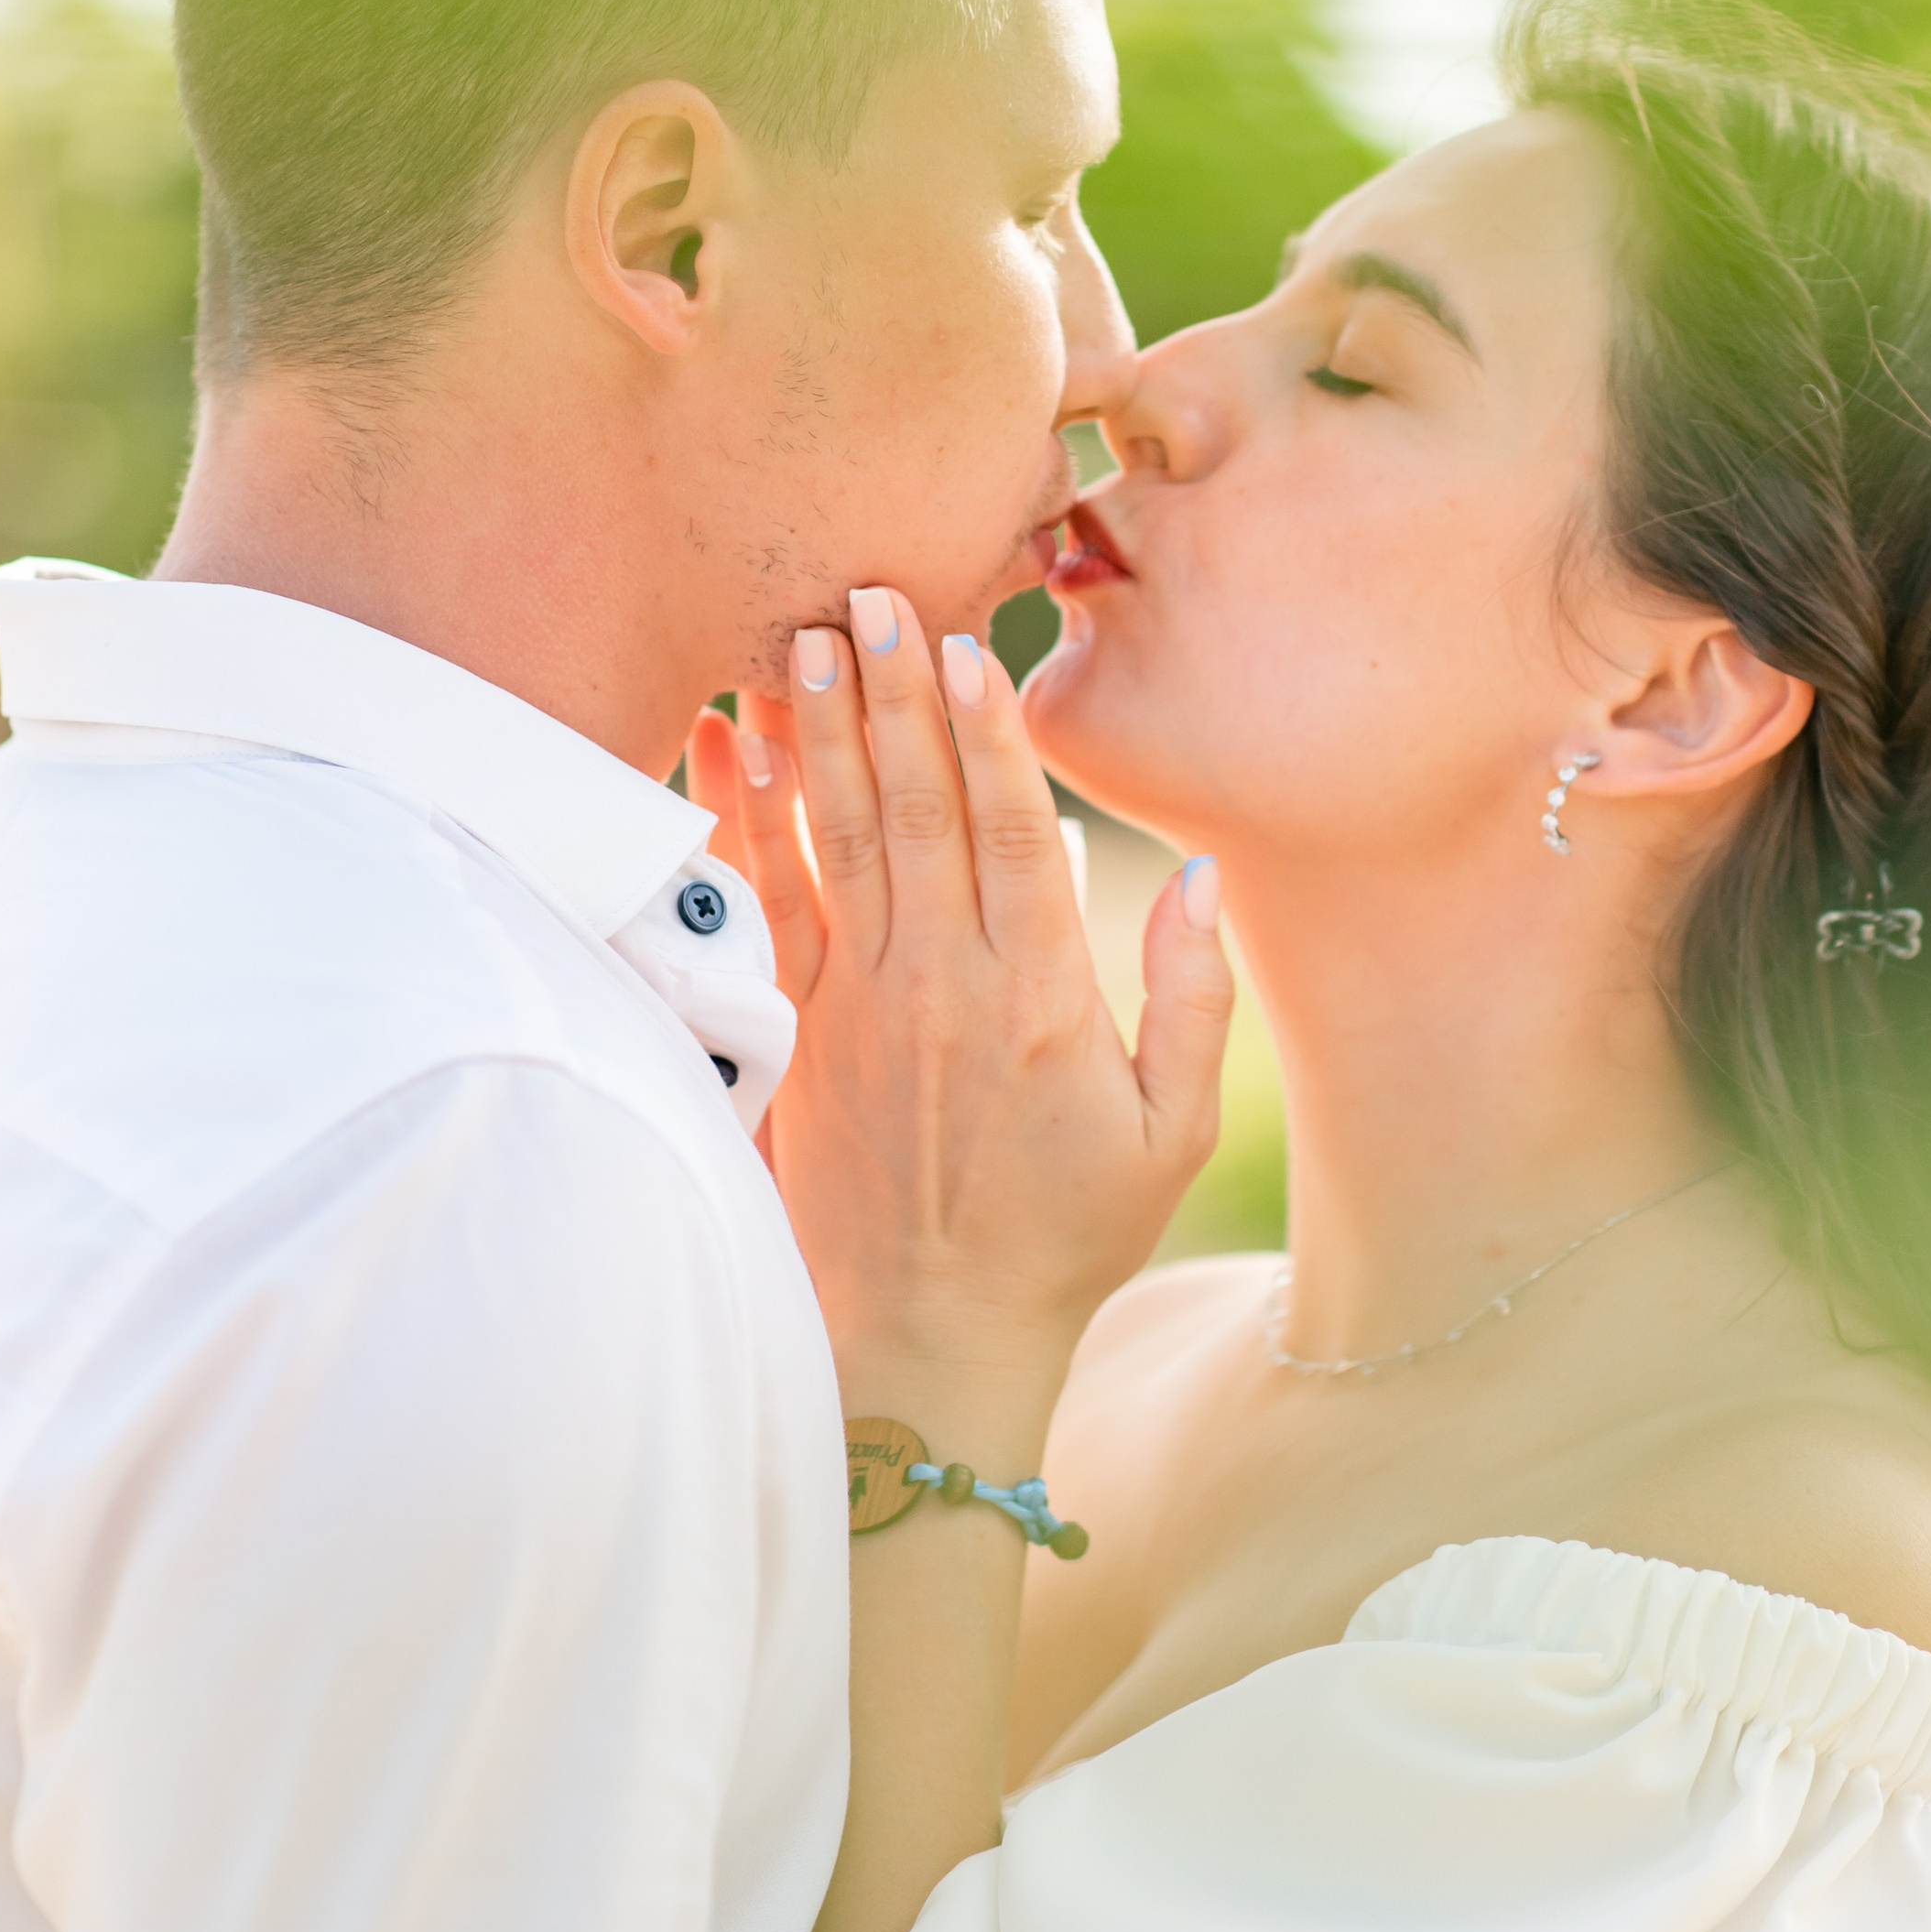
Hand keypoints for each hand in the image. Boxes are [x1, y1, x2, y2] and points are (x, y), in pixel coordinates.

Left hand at [686, 591, 1231, 1381]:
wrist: (930, 1343)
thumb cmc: (1066, 1237)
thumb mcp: (1170, 1132)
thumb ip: (1192, 999)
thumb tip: (1203, 875)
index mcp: (1040, 1000)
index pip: (1009, 832)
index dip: (986, 732)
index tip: (965, 642)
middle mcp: (942, 986)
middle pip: (914, 808)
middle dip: (891, 693)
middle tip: (866, 588)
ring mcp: (859, 1004)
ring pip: (836, 838)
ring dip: (820, 730)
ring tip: (799, 634)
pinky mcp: (801, 1031)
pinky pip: (763, 904)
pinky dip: (742, 818)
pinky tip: (727, 744)